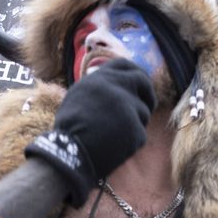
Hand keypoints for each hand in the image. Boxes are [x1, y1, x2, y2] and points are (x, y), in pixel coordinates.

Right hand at [25, 59, 154, 205]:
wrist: (69, 153)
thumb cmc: (70, 129)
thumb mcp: (78, 96)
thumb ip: (99, 86)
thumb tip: (117, 82)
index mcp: (99, 78)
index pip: (125, 65)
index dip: (135, 73)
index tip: (140, 83)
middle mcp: (115, 87)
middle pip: (143, 81)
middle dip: (148, 94)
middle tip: (149, 105)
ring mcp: (127, 107)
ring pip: (144, 112)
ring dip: (136, 123)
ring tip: (115, 135)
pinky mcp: (135, 128)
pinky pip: (141, 134)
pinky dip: (132, 142)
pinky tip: (115, 147)